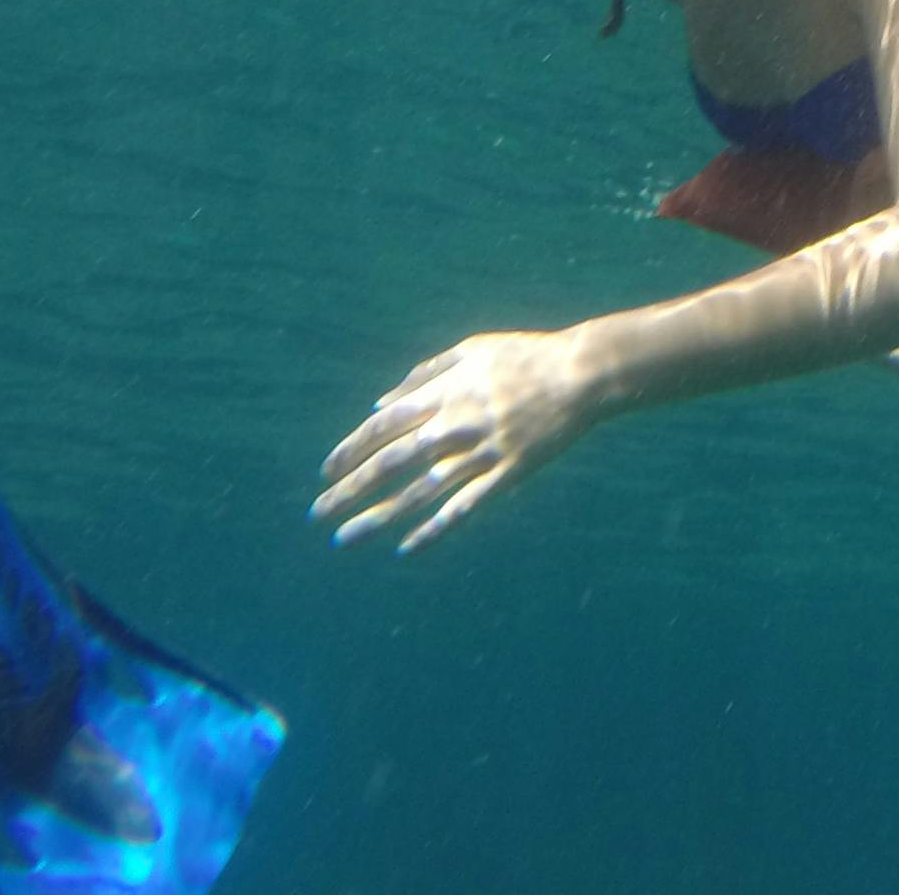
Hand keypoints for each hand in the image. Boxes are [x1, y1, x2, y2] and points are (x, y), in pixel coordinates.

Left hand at [314, 330, 605, 552]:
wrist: (582, 374)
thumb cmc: (525, 356)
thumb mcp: (471, 350)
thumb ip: (424, 376)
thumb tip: (380, 405)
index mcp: (443, 392)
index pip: (382, 428)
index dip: (350, 452)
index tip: (325, 474)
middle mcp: (454, 425)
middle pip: (390, 464)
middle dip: (349, 491)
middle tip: (317, 515)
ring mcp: (481, 453)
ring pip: (419, 493)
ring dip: (378, 517)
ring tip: (345, 539)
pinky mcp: (507, 475)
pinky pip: (464, 508)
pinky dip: (434, 530)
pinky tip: (407, 548)